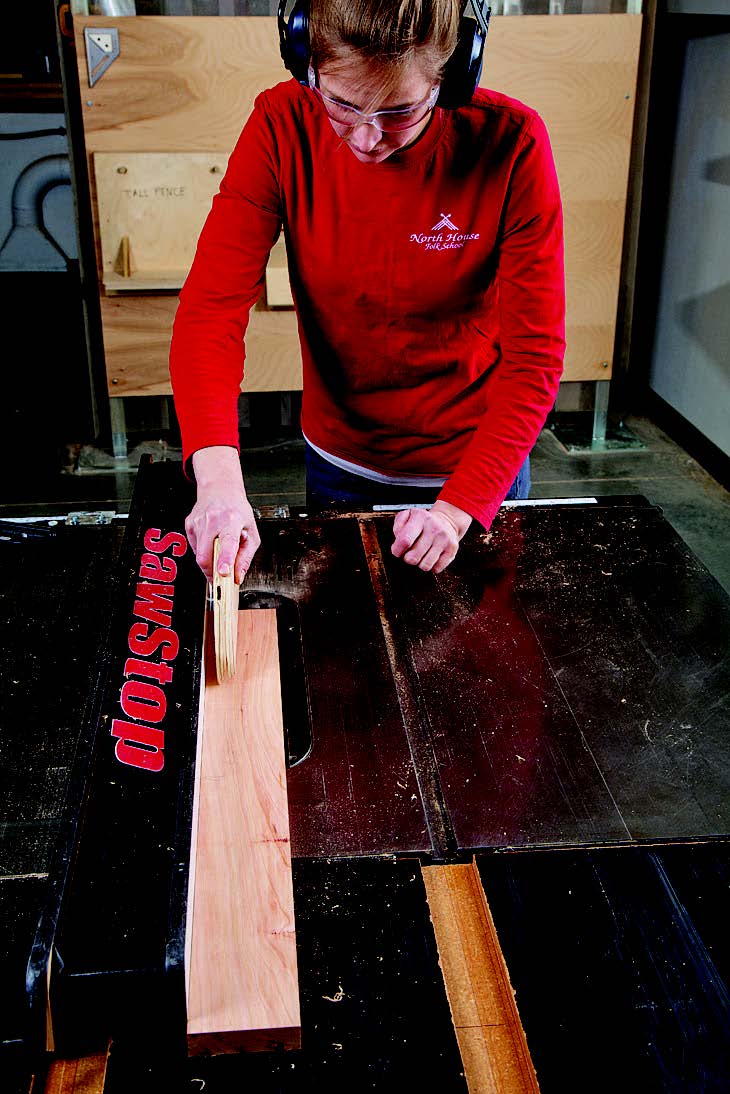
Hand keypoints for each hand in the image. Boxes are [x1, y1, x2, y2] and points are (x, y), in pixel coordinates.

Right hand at [186, 447, 260, 583]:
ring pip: (199, 555)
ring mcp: (198, 522)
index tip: (223, 572)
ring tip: (219, 547)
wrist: (220, 489)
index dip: (225, 559)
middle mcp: (213, 520)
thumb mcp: (252, 533)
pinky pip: (195, 548)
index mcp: (232, 520)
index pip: (228, 542)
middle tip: (220, 578)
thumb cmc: (238, 511)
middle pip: (206, 556)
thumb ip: (245, 557)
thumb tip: (237, 577)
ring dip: (209, 560)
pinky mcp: (189, 525)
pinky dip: (204, 550)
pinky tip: (211, 539)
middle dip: (211, 573)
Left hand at [391, 501, 471, 573]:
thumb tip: (398, 540)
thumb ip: (398, 526)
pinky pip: (436, 569)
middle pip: (413, 557)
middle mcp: (434, 527)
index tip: (397, 551)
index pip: (405, 540)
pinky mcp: (452, 549)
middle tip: (410, 553)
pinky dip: (431, 566)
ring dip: (420, 563)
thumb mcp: (407, 516)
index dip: (397, 550)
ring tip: (421, 555)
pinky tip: (431, 557)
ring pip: (425, 565)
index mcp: (420, 517)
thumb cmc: (422, 522)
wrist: (447, 521)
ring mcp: (444, 539)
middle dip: (407, 558)